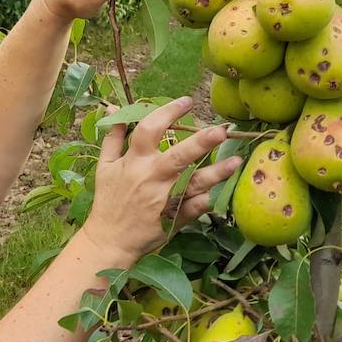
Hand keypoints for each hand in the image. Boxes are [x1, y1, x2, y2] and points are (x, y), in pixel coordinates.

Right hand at [82, 97, 241, 260]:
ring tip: (236, 161)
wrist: (109, 239)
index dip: (167, 113)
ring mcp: (165, 199)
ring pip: (194, 184)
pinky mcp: (174, 218)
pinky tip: (226, 191)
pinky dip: (210, 200)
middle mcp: (151, 177)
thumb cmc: (108, 200)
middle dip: (199, 143)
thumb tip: (116, 110)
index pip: (150, 129)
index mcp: (134, 161)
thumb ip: (113, 136)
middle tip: (220, 131)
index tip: (186, 101)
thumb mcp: (105, 166)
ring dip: (216, 173)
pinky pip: (196, 208)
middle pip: (178, 156)